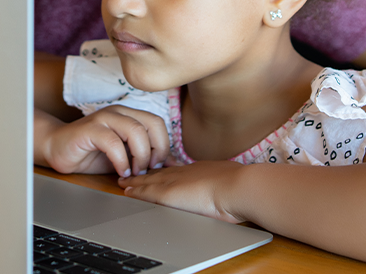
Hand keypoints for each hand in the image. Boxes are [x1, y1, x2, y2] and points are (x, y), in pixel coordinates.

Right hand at [40, 106, 169, 176]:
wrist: (57, 149)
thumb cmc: (91, 153)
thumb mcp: (124, 157)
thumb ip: (145, 157)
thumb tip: (174, 165)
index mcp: (128, 115)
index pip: (157, 123)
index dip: (163, 145)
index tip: (156, 166)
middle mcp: (118, 112)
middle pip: (152, 123)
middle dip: (156, 150)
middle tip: (148, 169)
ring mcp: (103, 118)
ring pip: (135, 130)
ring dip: (140, 156)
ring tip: (134, 172)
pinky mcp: (90, 129)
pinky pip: (113, 142)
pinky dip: (121, 160)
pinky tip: (120, 172)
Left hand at [118, 160, 245, 223]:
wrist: (238, 187)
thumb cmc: (240, 189)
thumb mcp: (229, 183)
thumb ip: (223, 185)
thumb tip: (229, 192)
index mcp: (199, 170)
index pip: (177, 171)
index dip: (164, 171)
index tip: (157, 170)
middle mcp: (184, 173)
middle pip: (160, 173)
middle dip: (146, 174)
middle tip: (132, 173)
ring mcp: (175, 182)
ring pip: (149, 181)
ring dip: (136, 182)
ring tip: (125, 182)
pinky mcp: (167, 194)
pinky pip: (146, 192)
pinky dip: (136, 192)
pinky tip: (127, 193)